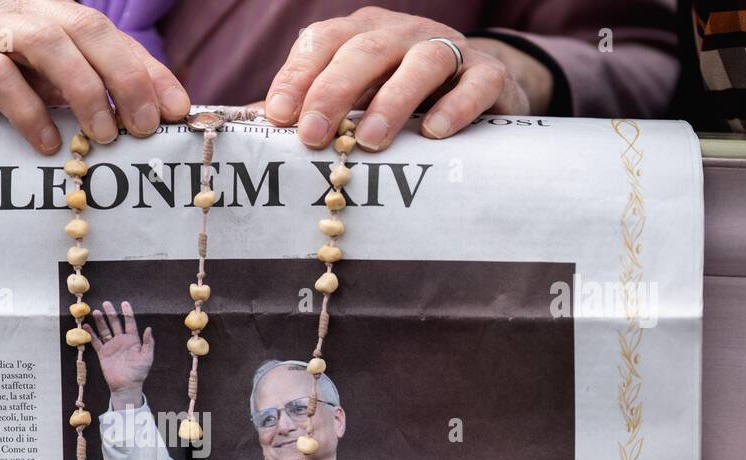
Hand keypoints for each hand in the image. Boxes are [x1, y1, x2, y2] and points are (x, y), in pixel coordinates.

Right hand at [0, 0, 189, 153]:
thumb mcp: (16, 81)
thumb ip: (59, 93)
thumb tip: (118, 128)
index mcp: (38, 17)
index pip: (106, 32)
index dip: (146, 67)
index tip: (178, 110)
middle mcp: (13, 14)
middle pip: (83, 28)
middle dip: (124, 76)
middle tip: (146, 127)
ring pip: (43, 41)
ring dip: (82, 89)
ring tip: (102, 136)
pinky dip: (25, 108)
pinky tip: (45, 143)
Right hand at [88, 301, 152, 408]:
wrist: (126, 386)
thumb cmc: (139, 372)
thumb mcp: (147, 357)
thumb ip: (148, 343)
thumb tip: (149, 328)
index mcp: (133, 340)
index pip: (130, 323)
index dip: (127, 313)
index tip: (124, 303)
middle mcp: (121, 341)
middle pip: (115, 323)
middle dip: (111, 313)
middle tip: (106, 303)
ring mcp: (111, 346)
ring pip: (105, 330)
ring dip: (100, 321)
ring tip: (95, 312)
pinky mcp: (103, 353)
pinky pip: (96, 342)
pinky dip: (91, 334)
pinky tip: (86, 326)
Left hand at [263, 7, 551, 149]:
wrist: (483, 85)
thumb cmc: (400, 96)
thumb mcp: (355, 98)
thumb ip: (311, 109)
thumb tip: (257, 129)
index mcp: (361, 35)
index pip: (322, 42)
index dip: (297, 76)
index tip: (277, 116)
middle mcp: (401, 34)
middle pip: (364, 51)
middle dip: (333, 92)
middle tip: (312, 135)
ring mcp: (447, 50)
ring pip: (420, 63)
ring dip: (391, 101)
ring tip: (370, 140)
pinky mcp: (488, 74)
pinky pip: (476, 82)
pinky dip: (455, 105)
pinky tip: (434, 132)